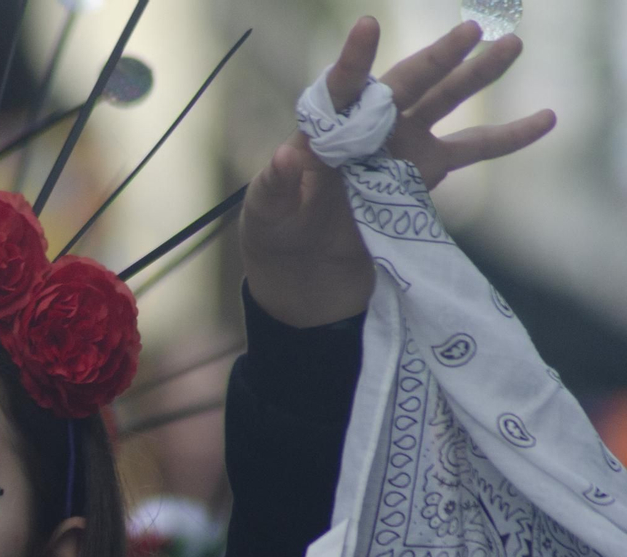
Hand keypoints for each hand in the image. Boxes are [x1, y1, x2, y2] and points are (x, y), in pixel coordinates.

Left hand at [242, 18, 555, 327]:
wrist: (299, 278)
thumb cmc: (273, 235)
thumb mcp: (264, 213)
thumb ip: (276, 185)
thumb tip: (290, 154)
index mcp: (325, 131)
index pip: (340, 91)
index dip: (355, 62)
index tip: (368, 27)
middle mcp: (367, 132)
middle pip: (406, 86)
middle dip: (438, 59)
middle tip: (471, 30)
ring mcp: (399, 151)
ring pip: (444, 105)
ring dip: (476, 77)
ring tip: (511, 44)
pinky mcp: (422, 178)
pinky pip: (471, 152)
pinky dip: (507, 139)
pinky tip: (544, 119)